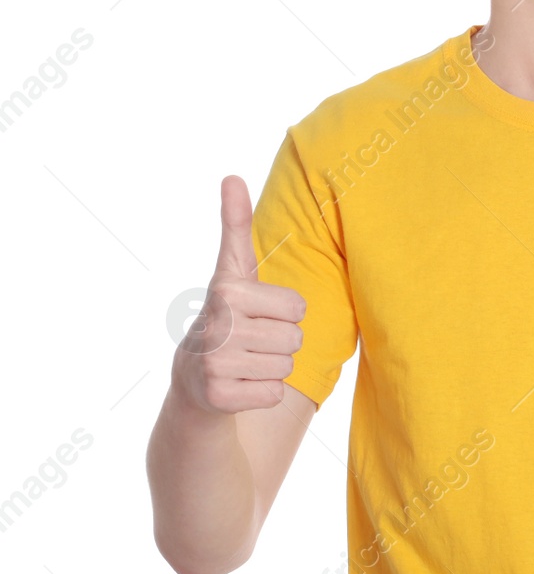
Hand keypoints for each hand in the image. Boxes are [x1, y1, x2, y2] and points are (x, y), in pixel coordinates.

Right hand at [172, 176, 307, 414]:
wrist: (193, 378)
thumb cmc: (227, 315)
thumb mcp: (232, 269)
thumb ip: (236, 224)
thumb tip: (231, 176)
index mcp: (227, 290)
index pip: (299, 307)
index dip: (284, 312)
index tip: (255, 311)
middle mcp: (217, 325)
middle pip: (296, 338)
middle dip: (280, 341)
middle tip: (250, 340)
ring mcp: (214, 364)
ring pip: (287, 366)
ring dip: (271, 366)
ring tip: (244, 360)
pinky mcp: (218, 397)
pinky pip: (274, 394)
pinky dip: (263, 392)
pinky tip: (239, 384)